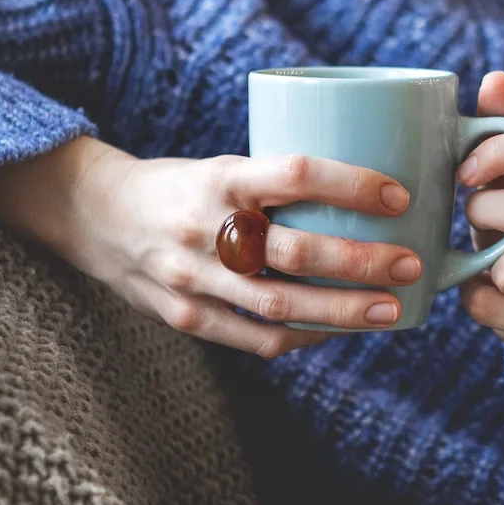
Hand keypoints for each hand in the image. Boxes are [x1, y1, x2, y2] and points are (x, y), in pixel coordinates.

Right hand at [0, 137, 424, 357]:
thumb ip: (279, 184)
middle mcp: (203, 230)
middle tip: (410, 263)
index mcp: (218, 177)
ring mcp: (193, 280)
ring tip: (392, 310)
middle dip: (361, 262)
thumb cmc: (181, 186)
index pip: (294, 174)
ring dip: (344, 312)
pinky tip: (337, 331)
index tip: (399, 195)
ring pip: (280, 306)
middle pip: (294, 252)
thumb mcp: (223, 166)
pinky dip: (304, 337)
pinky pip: (256, 338)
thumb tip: (372, 193)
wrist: (93, 216)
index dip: (351, 184)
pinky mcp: (186, 317)